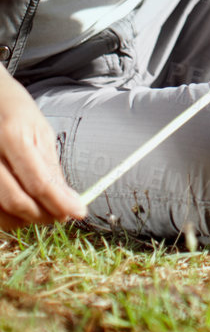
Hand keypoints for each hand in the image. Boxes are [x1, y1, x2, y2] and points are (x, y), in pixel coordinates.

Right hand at [0, 68, 85, 229]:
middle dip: (44, 214)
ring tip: (47, 212)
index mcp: (12, 136)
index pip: (38, 182)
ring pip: (1, 210)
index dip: (60, 202)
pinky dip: (9, 216)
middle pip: (17, 200)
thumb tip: (69, 199)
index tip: (79, 212)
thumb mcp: (40, 131)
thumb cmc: (16, 113)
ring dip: (27, 219)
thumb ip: (51, 167)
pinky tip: (25, 209)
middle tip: (63, 215)